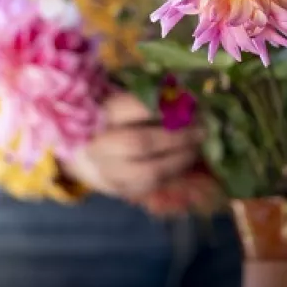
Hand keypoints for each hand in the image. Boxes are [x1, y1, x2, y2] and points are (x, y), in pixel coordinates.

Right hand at [60, 91, 203, 198]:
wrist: (84, 150)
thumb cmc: (112, 119)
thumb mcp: (123, 101)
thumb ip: (151, 98)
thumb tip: (188, 96)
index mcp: (100, 115)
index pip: (131, 108)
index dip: (162, 106)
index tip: (188, 102)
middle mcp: (100, 145)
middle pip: (141, 142)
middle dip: (177, 136)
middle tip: (202, 129)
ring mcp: (108, 172)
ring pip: (149, 172)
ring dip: (180, 160)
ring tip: (197, 147)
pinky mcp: (120, 190)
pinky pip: (152, 187)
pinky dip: (174, 174)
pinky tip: (185, 162)